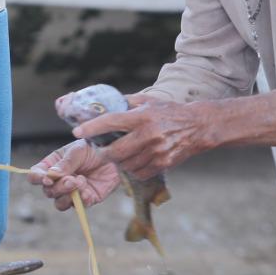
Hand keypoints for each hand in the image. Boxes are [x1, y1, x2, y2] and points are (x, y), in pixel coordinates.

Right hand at [27, 139, 119, 210]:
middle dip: (59, 187)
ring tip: (81, 183)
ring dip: (68, 196)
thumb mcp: (78, 150)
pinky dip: (82, 200)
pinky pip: (78, 206)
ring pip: (59, 203)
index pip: (35, 176)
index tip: (47, 179)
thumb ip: (66, 163)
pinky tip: (88, 191)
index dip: (37, 179)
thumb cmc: (94, 149)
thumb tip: (52, 175)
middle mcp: (58, 181)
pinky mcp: (85, 200)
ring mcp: (71, 192)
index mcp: (52, 166)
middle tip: (72, 180)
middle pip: (48, 191)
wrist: (116, 157)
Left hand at [71, 100, 217, 178]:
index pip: (111, 122)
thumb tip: (104, 104)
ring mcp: (157, 152)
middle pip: (115, 151)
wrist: (198, 126)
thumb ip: (126, 102)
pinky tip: (133, 161)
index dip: (91, 128)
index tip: (77, 131)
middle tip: (100, 150)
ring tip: (119, 155)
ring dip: (118, 162)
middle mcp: (149, 135)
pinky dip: (132, 169)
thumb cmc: (169, 111)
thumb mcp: (148, 101)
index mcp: (142, 117)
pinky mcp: (163, 164)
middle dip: (103, 153)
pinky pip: (139, 173)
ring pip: (126, 165)